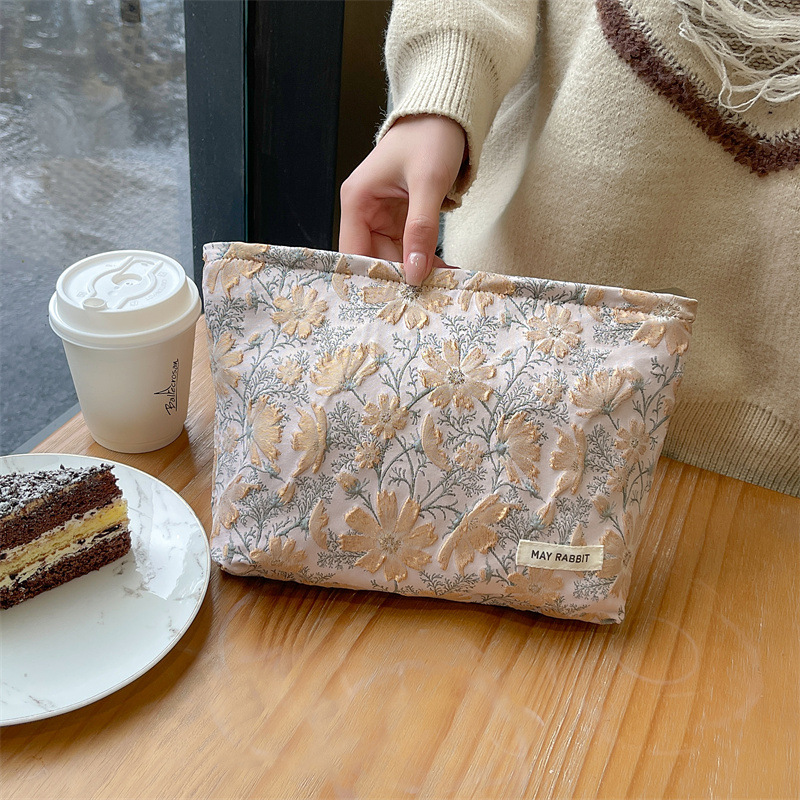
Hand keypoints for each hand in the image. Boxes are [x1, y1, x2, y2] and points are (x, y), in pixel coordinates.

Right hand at [339, 114, 465, 284]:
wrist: (448, 113)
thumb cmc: (431, 137)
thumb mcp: (428, 183)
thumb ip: (421, 229)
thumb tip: (416, 273)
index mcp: (357, 201)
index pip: (354, 252)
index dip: (372, 278)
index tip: (394, 301)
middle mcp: (363, 211)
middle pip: (375, 259)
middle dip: (400, 278)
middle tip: (428, 298)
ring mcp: (382, 216)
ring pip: (394, 257)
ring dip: (416, 272)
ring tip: (443, 287)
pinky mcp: (400, 218)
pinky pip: (408, 248)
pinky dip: (424, 260)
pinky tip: (444, 271)